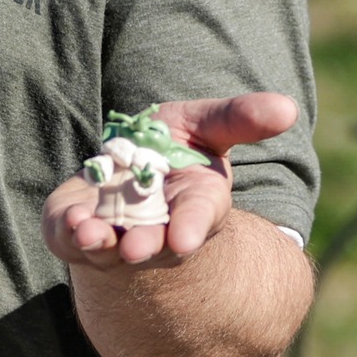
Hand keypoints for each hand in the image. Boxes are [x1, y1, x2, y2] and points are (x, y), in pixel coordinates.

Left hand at [42, 93, 298, 269]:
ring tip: (89, 233)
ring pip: (108, 248)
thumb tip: (288, 107)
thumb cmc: (175, 152)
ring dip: (100, 242)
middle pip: (154, 242)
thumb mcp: (209, 127)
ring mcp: (116, 235)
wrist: (128, 180)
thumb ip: (241, 118)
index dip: (191, 226)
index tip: (185, 239)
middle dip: (145, 245)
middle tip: (135, 249)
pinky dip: (68, 232)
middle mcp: (158, 229)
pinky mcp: (76, 232)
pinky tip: (70, 222)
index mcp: (196, 205)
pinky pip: (69, 238)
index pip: (198, 218)